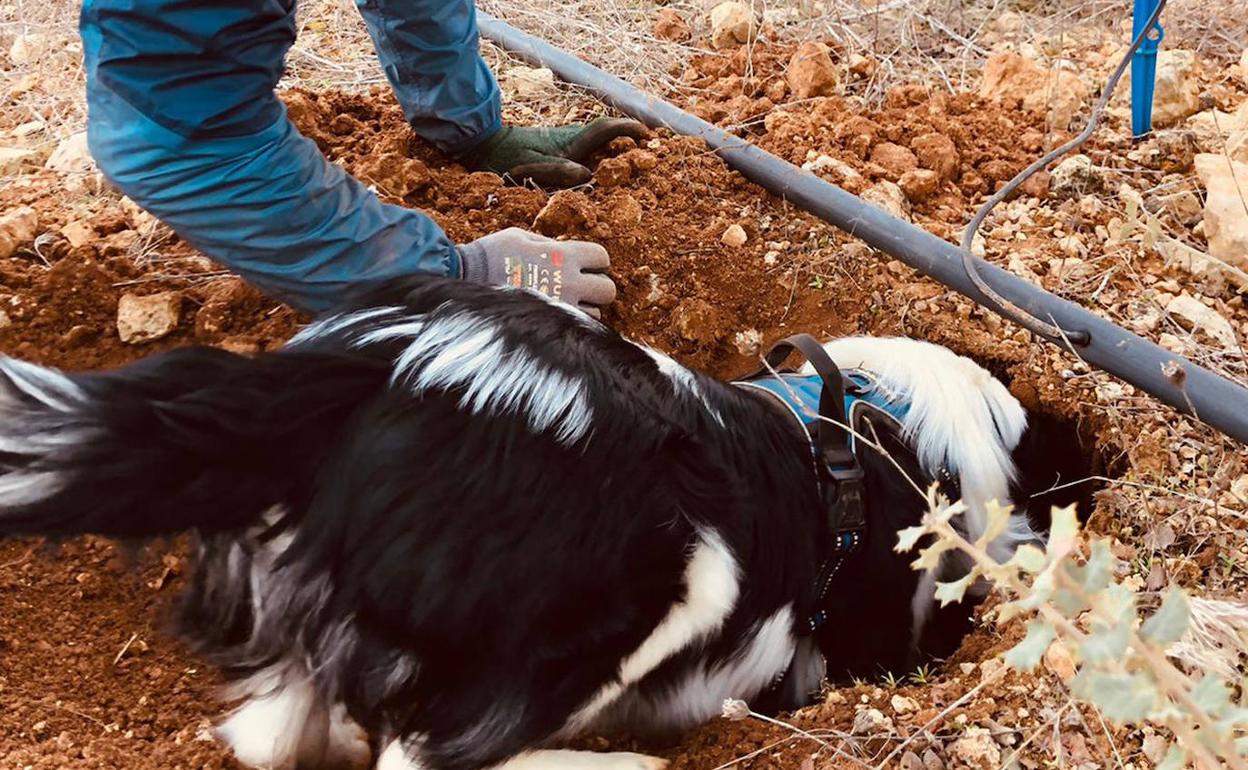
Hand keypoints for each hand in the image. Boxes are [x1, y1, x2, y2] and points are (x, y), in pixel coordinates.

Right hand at [457, 228, 615, 317]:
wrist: (466, 278)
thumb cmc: (492, 254)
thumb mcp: (521, 236)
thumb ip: (549, 244)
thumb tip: (563, 251)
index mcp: (564, 254)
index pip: (602, 257)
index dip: (597, 261)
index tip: (586, 265)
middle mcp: (569, 281)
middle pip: (608, 290)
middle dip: (599, 289)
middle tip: (583, 288)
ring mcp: (561, 306)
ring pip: (596, 315)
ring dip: (586, 310)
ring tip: (565, 305)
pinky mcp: (550, 324)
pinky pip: (575, 330)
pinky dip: (571, 326)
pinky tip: (556, 319)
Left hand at [462, 118, 647, 186]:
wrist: (484, 146)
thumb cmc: (505, 157)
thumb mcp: (530, 166)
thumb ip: (557, 171)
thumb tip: (586, 176)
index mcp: (569, 143)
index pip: (605, 129)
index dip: (628, 130)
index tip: (648, 135)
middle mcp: (572, 141)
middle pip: (608, 136)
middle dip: (632, 140)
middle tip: (654, 150)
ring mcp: (566, 145)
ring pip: (599, 144)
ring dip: (619, 149)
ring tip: (639, 162)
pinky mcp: (560, 152)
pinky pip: (589, 152)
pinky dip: (603, 157)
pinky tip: (608, 172)